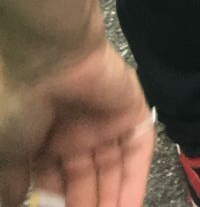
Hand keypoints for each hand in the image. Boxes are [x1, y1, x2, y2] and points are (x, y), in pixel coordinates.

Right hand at [0, 37, 154, 206]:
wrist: (51, 56)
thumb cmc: (20, 103)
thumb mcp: (8, 152)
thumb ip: (13, 182)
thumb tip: (14, 202)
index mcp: (44, 139)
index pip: (56, 182)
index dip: (59, 204)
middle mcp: (75, 131)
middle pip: (87, 180)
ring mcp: (105, 122)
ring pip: (113, 171)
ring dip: (113, 202)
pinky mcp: (131, 112)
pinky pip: (137, 153)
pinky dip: (135, 183)